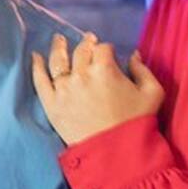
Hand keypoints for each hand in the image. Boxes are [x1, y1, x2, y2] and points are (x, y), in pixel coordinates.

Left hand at [31, 32, 163, 145]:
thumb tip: (133, 54)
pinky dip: (36, 66)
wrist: (114, 149)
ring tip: (58, 40)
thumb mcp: (152, 92)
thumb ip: (143, 70)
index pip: (103, 49)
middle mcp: (81, 75)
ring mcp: (63, 88)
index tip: (107, 51)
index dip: (106, 49)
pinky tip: (35, 57)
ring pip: (57, 60)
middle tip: (86, 39)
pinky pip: (40, 80)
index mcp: (105, 69)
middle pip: (80, 51)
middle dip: (85, 43)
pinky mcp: (51, 102)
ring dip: (58, 47)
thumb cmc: (136, 121)